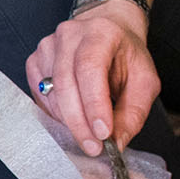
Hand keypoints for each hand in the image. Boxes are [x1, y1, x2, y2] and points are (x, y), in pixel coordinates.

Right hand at [24, 0, 155, 157]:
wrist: (109, 31)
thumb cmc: (126, 55)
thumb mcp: (144, 81)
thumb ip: (133, 113)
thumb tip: (117, 143)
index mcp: (101, 32)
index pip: (90, 68)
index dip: (94, 103)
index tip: (103, 134)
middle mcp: (70, 34)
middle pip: (66, 83)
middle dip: (80, 122)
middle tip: (94, 147)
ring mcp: (48, 46)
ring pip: (51, 92)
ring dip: (69, 120)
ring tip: (87, 134)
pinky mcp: (35, 60)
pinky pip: (39, 95)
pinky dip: (55, 114)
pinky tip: (72, 118)